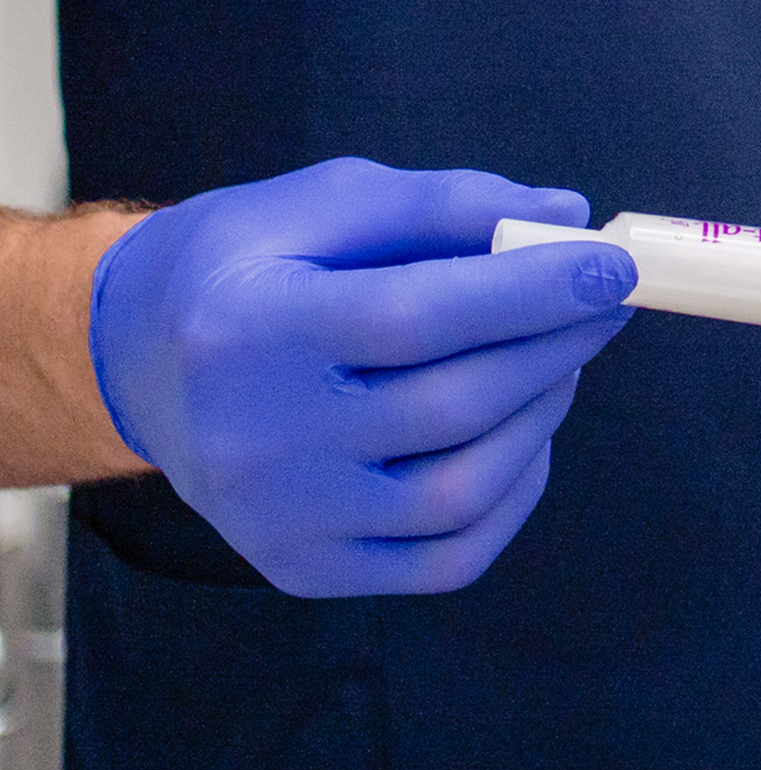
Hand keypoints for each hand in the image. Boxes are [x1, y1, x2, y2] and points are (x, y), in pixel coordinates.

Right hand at [86, 157, 636, 598]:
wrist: (136, 362)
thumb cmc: (247, 264)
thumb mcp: (325, 201)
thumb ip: (446, 203)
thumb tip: (567, 214)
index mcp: (249, 331)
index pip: (417, 317)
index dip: (533, 289)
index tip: (615, 261)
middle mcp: (255, 442)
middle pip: (451, 406)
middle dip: (557, 343)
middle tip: (606, 299)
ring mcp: (278, 521)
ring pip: (461, 490)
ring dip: (544, 413)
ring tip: (560, 355)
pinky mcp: (303, 569)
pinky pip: (447, 556)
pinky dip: (515, 490)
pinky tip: (525, 428)